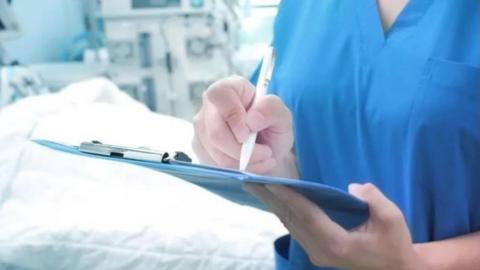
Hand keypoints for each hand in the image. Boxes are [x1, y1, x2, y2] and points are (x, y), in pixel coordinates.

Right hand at [192, 75, 293, 173]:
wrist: (268, 150)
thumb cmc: (272, 127)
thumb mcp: (282, 116)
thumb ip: (271, 110)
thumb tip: (252, 119)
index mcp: (231, 88)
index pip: (219, 95)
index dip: (232, 116)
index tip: (248, 134)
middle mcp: (211, 105)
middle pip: (215, 131)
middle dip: (242, 149)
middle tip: (265, 152)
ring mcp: (203, 127)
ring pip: (216, 151)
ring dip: (244, 160)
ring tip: (263, 157)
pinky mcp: (201, 147)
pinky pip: (216, 162)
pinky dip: (239, 168)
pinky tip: (253, 163)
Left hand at [245, 183, 426, 269]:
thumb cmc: (394, 244)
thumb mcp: (392, 218)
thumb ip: (372, 198)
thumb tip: (351, 187)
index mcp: (336, 242)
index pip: (306, 214)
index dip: (287, 196)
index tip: (269, 182)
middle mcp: (320, 250)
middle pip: (291, 220)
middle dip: (270, 199)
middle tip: (249, 181)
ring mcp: (316, 253)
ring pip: (290, 225)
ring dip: (274, 205)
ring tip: (257, 187)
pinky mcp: (317, 252)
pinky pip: (296, 229)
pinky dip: (285, 213)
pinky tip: (277, 201)